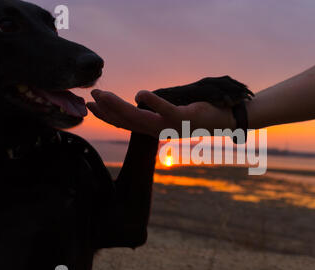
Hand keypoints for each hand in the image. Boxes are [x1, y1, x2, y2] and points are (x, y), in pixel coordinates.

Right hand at [87, 89, 235, 137]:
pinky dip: (153, 103)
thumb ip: (156, 110)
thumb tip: (140, 100)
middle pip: (128, 123)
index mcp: (155, 129)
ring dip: (120, 107)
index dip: (107, 116)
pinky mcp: (183, 118)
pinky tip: (140, 94)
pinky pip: (165, 111)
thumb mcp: (172, 112)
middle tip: (91, 96)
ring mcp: (171, 126)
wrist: (224, 120)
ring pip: (140, 119)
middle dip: (107, 110)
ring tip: (103, 94)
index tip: (91, 106)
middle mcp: (160, 131)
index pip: (126, 124)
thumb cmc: (197, 114)